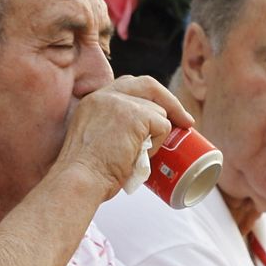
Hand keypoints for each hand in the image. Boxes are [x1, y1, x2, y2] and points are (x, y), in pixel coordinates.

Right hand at [53, 76, 193, 195]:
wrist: (79, 180)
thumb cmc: (86, 174)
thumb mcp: (92, 139)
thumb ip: (109, 128)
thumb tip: (139, 134)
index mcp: (94, 100)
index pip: (128, 85)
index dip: (150, 96)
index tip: (163, 111)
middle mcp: (105, 95)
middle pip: (149, 85)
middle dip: (171, 101)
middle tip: (185, 121)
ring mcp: (120, 102)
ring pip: (159, 112)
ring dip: (157, 136)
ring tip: (138, 156)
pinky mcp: (136, 115)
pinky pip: (163, 126)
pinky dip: (157, 145)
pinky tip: (139, 157)